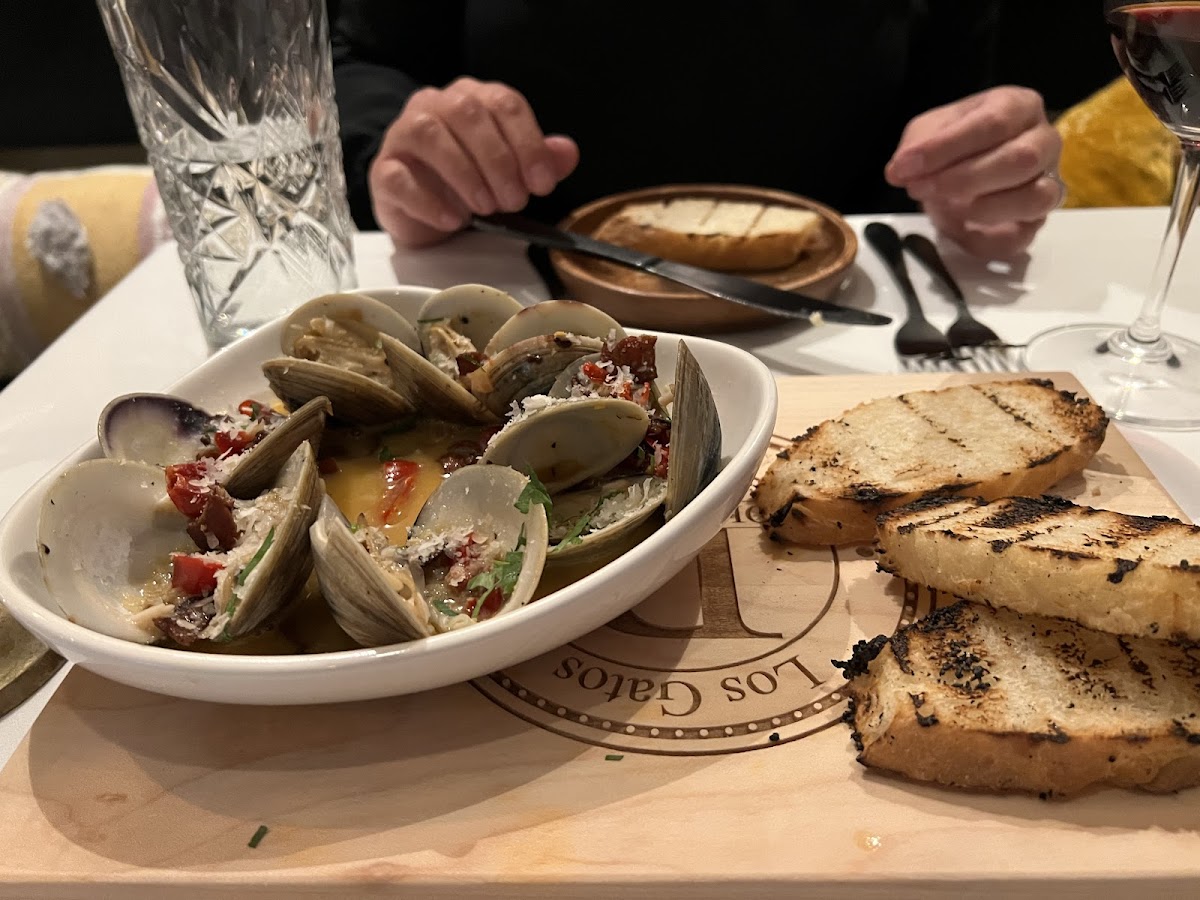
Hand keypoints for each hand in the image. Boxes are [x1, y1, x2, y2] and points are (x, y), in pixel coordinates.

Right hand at [369, 77, 579, 247]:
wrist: (423, 209)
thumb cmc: (470, 184)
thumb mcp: (513, 173)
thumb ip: (540, 160)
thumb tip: (567, 152)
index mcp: (474, 99)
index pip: (504, 103)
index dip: (528, 143)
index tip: (542, 183)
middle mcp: (436, 106)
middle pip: (468, 114)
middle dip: (499, 161)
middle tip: (515, 200)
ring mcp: (403, 134)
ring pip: (429, 136)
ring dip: (464, 173)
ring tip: (485, 208)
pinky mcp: (383, 170)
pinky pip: (399, 177)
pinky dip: (429, 200)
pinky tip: (453, 220)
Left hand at [885, 86, 1062, 258]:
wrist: (961, 178)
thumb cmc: (953, 145)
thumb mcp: (928, 132)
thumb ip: (916, 146)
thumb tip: (901, 170)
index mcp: (1020, 107)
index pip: (994, 122)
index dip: (947, 146)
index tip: (906, 166)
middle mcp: (1044, 143)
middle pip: (1021, 160)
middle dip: (963, 179)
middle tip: (920, 189)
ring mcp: (1047, 184)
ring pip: (1034, 199)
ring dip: (981, 208)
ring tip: (943, 207)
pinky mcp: (1035, 224)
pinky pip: (1018, 238)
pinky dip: (983, 239)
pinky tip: (958, 228)